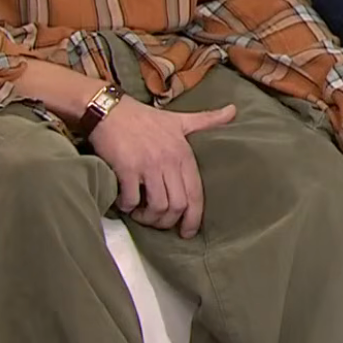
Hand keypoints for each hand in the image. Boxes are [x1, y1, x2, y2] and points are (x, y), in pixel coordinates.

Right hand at [88, 97, 236, 238]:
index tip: (187, 232)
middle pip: (178, 205)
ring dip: (148, 217)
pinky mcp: (127, 168)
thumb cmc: (145, 118)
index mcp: (184, 153)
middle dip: (168, 221)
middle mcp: (169, 160)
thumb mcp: (179, 119)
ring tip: (140, 214)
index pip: (196, 193)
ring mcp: (148, 165)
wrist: (110, 110)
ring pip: (158, 206)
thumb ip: (206, 120)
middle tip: (158, 223)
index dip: (194, 217)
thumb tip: (233, 110)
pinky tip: (124, 203)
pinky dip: (127, 207)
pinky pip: (131, 200)